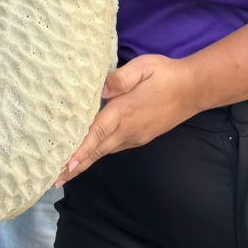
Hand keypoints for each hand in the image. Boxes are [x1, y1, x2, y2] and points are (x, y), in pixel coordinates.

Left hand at [57, 54, 200, 183]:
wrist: (193, 89)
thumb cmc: (165, 74)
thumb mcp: (143, 66)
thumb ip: (120, 77)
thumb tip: (101, 89)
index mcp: (124, 111)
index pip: (97, 133)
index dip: (81, 149)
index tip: (66, 164)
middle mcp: (128, 129)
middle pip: (97, 150)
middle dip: (75, 166)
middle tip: (54, 180)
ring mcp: (135, 136)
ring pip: (105, 152)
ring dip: (85, 162)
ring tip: (64, 172)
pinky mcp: (140, 137)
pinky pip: (114, 147)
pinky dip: (98, 153)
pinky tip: (89, 154)